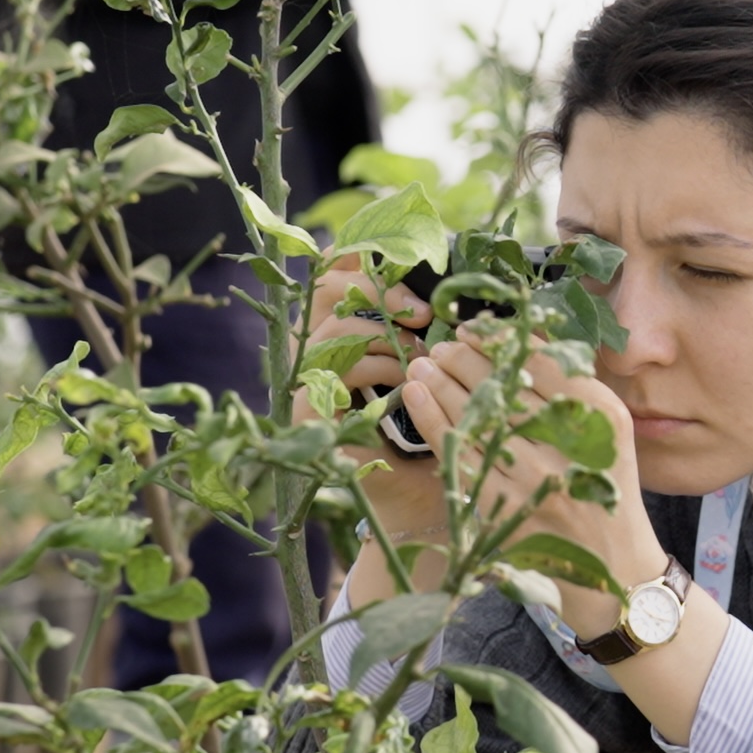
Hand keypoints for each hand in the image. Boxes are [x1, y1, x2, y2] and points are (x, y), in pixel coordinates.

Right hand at [304, 255, 443, 543]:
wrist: (421, 496)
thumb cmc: (434, 431)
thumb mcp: (436, 371)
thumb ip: (429, 329)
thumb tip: (445, 285)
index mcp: (347, 331)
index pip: (334, 273)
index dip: (357, 256)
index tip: (404, 266)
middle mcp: (322, 349)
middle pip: (323, 289)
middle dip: (373, 288)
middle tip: (421, 312)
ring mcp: (310, 380)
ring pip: (332, 330)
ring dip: (381, 334)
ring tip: (417, 356)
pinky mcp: (307, 412)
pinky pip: (331, 372)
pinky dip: (372, 368)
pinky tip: (402, 381)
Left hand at [395, 331, 661, 635]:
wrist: (612, 569)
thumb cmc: (604, 493)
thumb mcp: (607, 436)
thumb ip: (573, 391)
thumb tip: (516, 343)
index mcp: (602, 416)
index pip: (542, 360)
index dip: (500, 340)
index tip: (473, 329)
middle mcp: (570, 443)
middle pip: (504, 384)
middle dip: (464, 358)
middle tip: (443, 346)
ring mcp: (534, 477)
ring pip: (476, 414)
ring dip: (441, 383)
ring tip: (422, 365)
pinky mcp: (503, 505)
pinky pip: (458, 451)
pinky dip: (432, 419)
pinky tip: (415, 397)